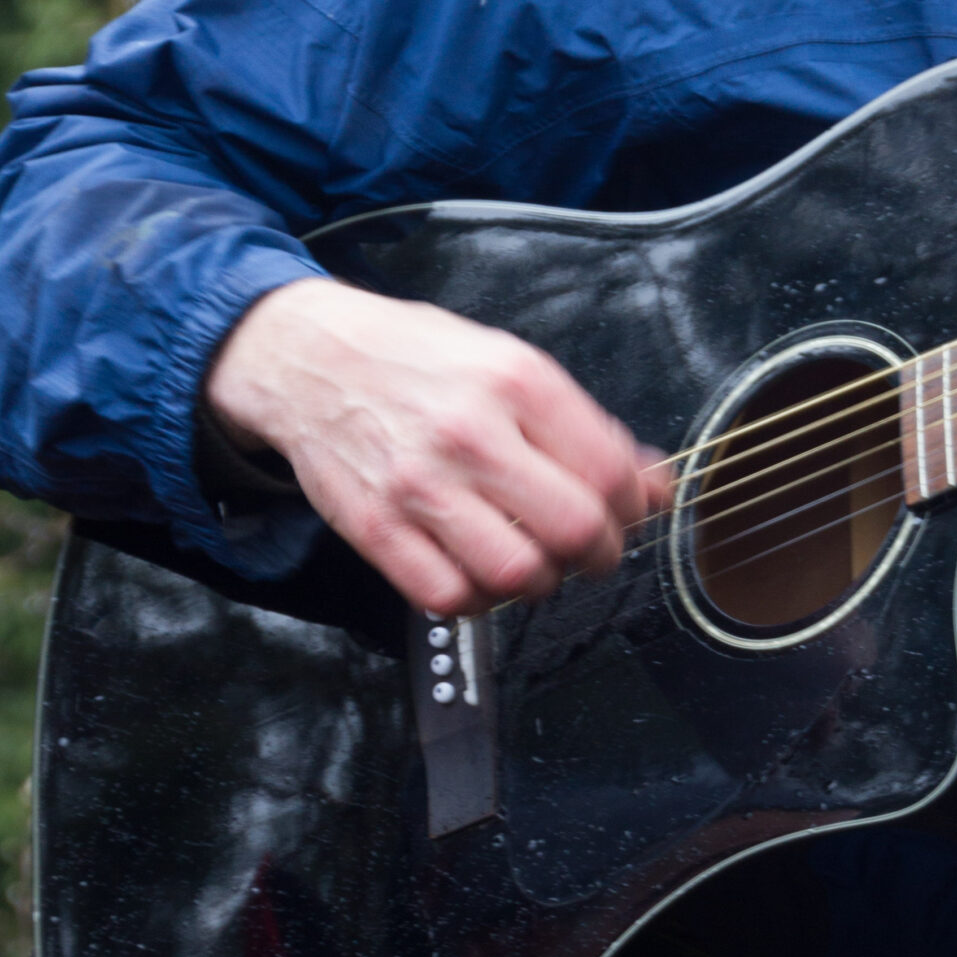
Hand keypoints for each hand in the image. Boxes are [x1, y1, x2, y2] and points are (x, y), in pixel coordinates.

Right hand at [203, 278, 669, 614]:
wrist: (309, 357)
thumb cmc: (411, 357)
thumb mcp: (505, 359)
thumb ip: (578, 421)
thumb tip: (648, 479)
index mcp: (513, 381)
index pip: (609, 471)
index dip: (634, 504)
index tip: (630, 509)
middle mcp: (469, 433)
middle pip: (575, 530)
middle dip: (600, 552)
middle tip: (592, 547)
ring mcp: (419, 485)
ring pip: (516, 574)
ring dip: (540, 581)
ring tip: (534, 559)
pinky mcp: (375, 528)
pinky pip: (448, 598)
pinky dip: (478, 599)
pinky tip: (479, 571)